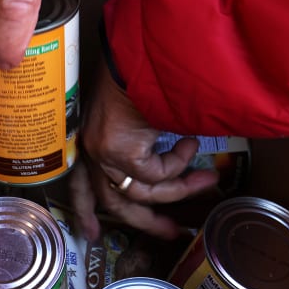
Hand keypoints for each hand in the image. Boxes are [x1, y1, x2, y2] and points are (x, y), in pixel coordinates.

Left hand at [71, 62, 219, 240]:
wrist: (143, 55)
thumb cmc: (146, 75)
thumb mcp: (142, 115)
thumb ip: (149, 144)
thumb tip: (176, 161)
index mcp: (91, 140)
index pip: (80, 184)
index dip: (86, 210)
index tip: (92, 233)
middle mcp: (92, 150)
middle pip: (115, 202)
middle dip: (147, 221)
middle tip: (171, 232)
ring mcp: (105, 153)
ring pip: (140, 192)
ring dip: (178, 191)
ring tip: (208, 180)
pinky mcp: (121, 152)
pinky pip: (155, 175)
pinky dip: (178, 164)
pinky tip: (189, 142)